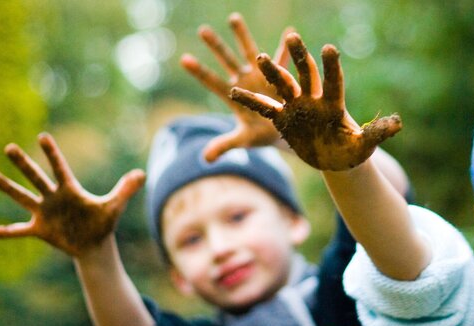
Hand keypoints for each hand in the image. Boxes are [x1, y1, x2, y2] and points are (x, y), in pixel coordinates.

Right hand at [0, 133, 144, 256]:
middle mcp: (53, 197)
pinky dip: (7, 232)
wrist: (93, 244)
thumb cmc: (103, 222)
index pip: (60, 168)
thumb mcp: (115, 206)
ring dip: (8, 188)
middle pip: (36, 177)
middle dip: (23, 164)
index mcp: (70, 189)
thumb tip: (143, 174)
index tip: (43, 137)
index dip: (52, 154)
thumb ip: (126, 190)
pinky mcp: (39, 230)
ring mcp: (44, 212)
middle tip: (9, 147)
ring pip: (22, 198)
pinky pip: (19, 230)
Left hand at [181, 13, 292, 160]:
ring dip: (242, 36)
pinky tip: (288, 32)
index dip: (199, 72)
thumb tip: (204, 159)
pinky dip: (285, 47)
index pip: (212, 82)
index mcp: (234, 96)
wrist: (283, 132)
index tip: (184, 59)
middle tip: (202, 30)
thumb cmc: (260, 135)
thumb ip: (224, 145)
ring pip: (249, 53)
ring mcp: (260, 76)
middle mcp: (245, 81)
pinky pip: (282, 59)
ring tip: (232, 18)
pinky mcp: (278, 76)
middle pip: (226, 61)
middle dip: (215, 46)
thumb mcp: (243, 140)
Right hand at [229, 33, 401, 170]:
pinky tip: (232, 92)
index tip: (328, 48)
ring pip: (282, 86)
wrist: (336, 159)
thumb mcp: (365, 145)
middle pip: (306, 75)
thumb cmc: (353, 151)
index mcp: (334, 105)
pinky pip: (264, 108)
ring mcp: (297, 108)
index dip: (331, 66)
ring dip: (272, 73)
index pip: (333, 81)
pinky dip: (251, 102)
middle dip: (299, 57)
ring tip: (258, 57)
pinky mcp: (283, 119)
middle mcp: (314, 100)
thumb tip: (398, 123)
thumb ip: (378, 132)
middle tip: (293, 37)